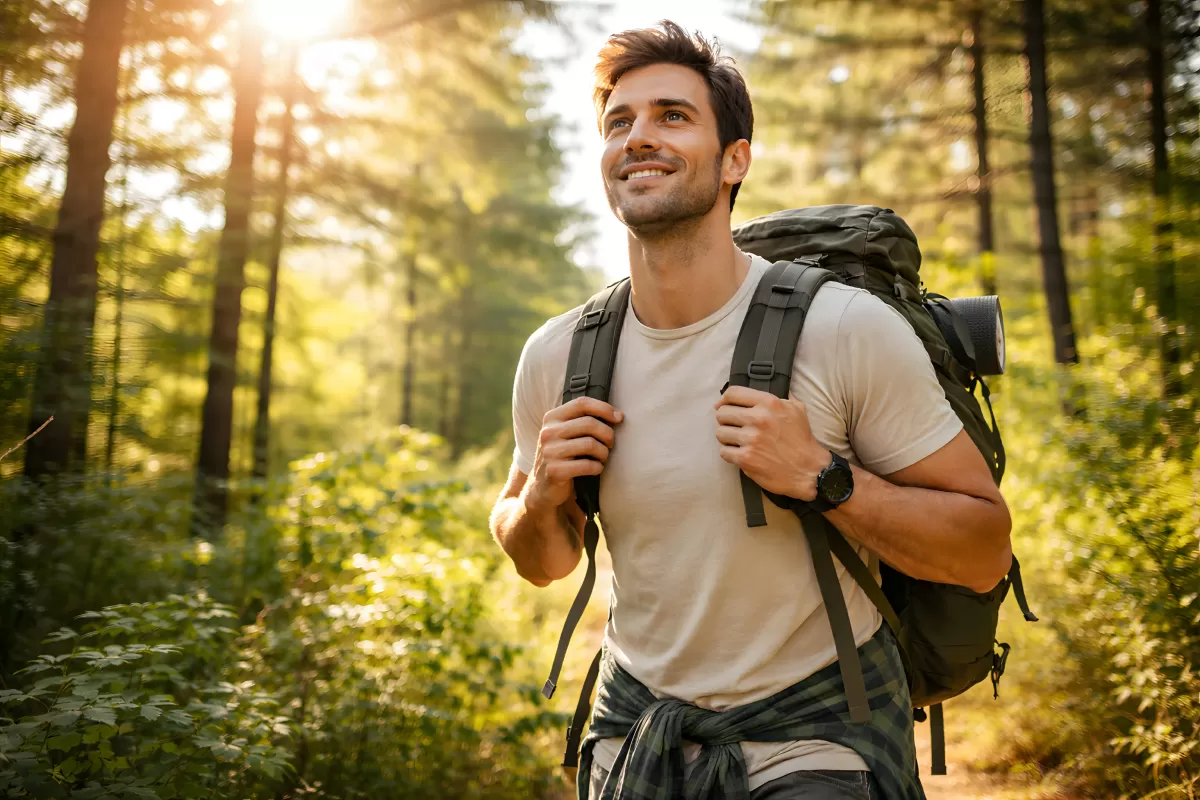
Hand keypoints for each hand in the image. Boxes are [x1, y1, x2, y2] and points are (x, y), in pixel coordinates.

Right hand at [525, 396, 623, 517]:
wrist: (544, 486)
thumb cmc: (564, 456)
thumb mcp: (566, 433)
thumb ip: (583, 421)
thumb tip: (617, 415)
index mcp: (552, 418)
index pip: (582, 403)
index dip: (604, 408)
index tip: (619, 417)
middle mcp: (548, 432)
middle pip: (589, 423)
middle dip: (607, 434)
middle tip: (610, 444)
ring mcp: (549, 452)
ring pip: (590, 444)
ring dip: (604, 453)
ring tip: (602, 458)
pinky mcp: (554, 470)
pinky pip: (587, 465)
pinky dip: (597, 467)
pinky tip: (596, 469)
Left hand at [714, 385, 830, 500]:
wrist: (809, 470)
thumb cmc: (802, 440)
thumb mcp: (797, 409)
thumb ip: (780, 396)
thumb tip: (769, 385)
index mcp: (769, 403)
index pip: (733, 393)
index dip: (724, 399)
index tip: (721, 405)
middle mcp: (758, 418)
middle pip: (722, 413)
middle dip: (726, 420)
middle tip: (733, 427)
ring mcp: (750, 439)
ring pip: (720, 433)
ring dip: (726, 438)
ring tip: (737, 441)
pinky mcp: (745, 458)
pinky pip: (724, 452)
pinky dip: (729, 453)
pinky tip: (739, 454)